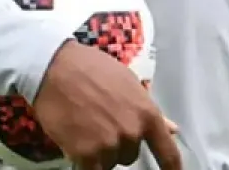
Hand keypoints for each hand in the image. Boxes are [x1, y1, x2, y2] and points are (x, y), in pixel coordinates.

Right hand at [31, 40, 181, 169]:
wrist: (56, 68)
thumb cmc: (92, 69)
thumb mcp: (127, 83)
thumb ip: (148, 110)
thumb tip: (172, 129)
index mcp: (147, 114)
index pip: (168, 153)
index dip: (172, 169)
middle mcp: (132, 133)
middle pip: (130, 155)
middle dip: (117, 144)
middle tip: (99, 121)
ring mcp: (109, 145)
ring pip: (108, 162)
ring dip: (98, 152)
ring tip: (84, 126)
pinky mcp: (86, 155)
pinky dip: (84, 161)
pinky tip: (76, 142)